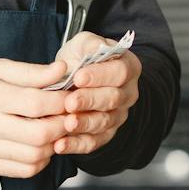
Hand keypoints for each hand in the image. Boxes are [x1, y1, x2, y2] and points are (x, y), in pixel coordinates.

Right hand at [0, 57, 72, 177]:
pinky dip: (40, 160)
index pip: (35, 103)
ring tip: (55, 129)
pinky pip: (23, 170)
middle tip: (69, 115)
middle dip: (63, 125)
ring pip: (34, 156)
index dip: (60, 101)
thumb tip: (61, 70)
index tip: (69, 96)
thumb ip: (30, 72)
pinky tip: (39, 145)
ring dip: (54, 144)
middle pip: (39, 134)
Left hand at [50, 30, 141, 157]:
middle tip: (70, 101)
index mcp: (128, 67)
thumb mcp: (84, 44)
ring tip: (67, 124)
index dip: (100, 76)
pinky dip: (76, 145)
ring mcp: (117, 116)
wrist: (74, 80)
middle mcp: (127, 94)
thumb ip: (90, 44)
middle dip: (90, 101)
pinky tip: (60, 145)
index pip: (119, 72)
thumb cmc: (80, 59)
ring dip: (84, 124)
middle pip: (113, 99)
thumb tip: (96, 48)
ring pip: (104, 122)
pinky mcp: (104, 135)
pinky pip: (93, 143)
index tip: (78, 77)